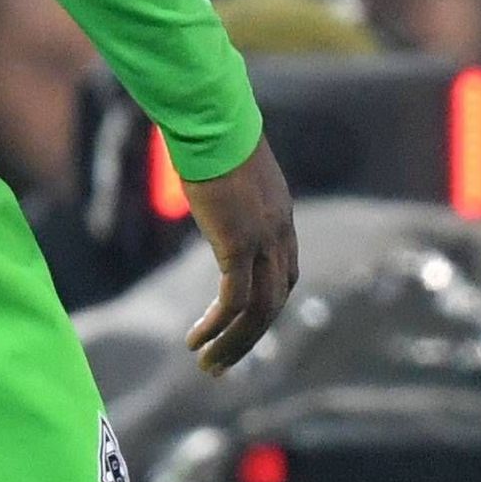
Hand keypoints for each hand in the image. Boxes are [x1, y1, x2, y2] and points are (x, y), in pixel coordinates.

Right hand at [179, 141, 299, 375]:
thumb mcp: (223, 165)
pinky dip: (218, 327)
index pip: (285, 274)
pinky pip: (235, 301)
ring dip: (233, 343)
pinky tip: (196, 342)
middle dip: (250, 337)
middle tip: (222, 364)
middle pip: (276, 300)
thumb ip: (223, 184)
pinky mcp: (240, 243)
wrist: (211, 114)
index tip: (240, 326)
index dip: (266, 305)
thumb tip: (205, 174)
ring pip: (259, 311)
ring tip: (207, 366)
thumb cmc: (208, 130)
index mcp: (280, 215)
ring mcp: (264, 239)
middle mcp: (280, 231)